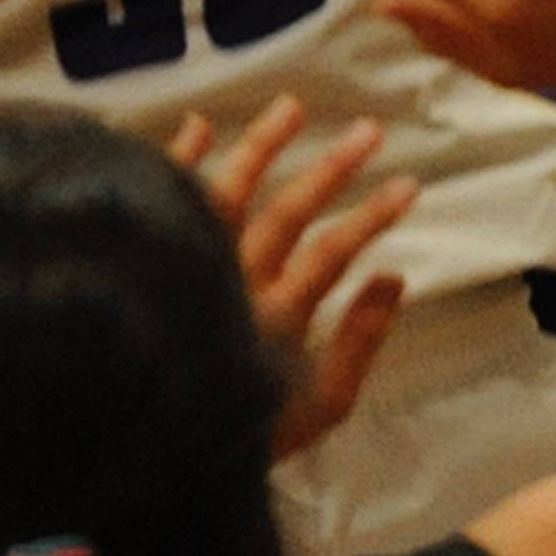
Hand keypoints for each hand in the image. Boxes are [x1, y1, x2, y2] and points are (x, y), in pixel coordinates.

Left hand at [172, 94, 415, 454]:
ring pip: (225, 193)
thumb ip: (359, 342)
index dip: (373, 216)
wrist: (145, 449)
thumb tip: (394, 275)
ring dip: (260, 148)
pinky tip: (197, 125)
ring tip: (291, 107)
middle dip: (332, 170)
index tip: (410, 185)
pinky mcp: (144, 261)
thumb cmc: (240, 435)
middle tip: (370, 132)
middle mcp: (230, 283)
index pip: (333, 252)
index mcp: (275, 318)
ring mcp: (184, 268)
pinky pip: (160, 201)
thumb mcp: (319, 407)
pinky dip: (177, 161)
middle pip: (287, 213)